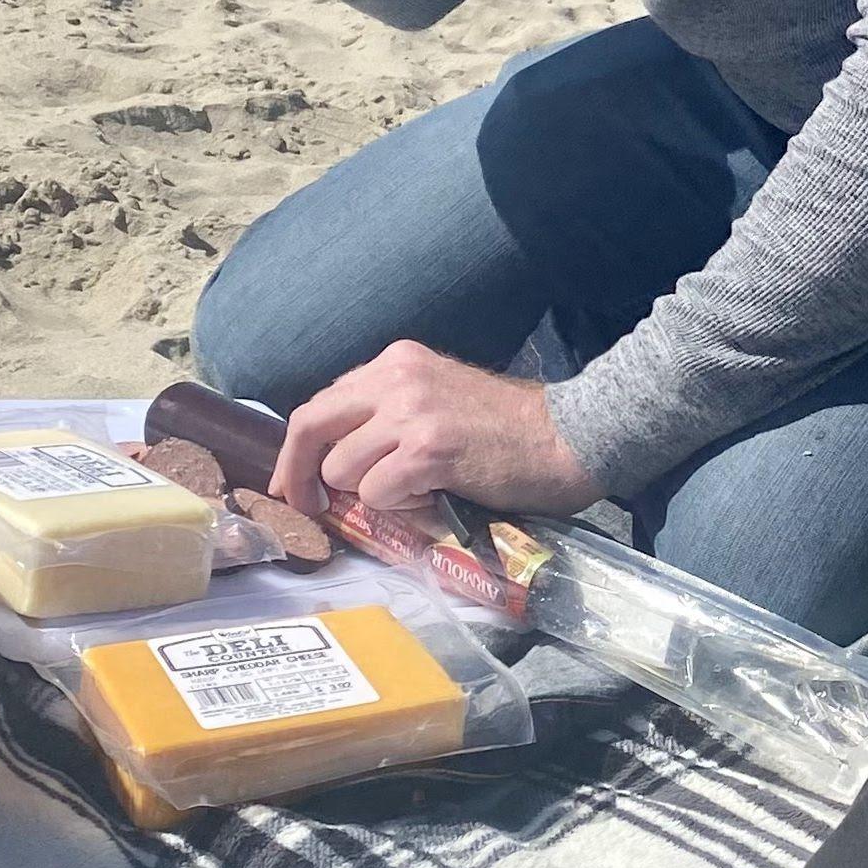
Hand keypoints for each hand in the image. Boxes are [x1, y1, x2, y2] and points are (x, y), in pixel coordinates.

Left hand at [270, 342, 595, 518]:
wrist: (572, 435)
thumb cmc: (511, 428)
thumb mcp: (439, 398)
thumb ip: (389, 414)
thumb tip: (335, 460)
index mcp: (397, 361)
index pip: (322, 402)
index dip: (299, 449)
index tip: (295, 483)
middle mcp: (397, 377)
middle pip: (312, 426)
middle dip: (298, 474)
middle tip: (306, 507)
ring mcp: (412, 413)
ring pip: (342, 469)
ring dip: (370, 494)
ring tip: (416, 492)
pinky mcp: (429, 451)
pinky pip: (377, 493)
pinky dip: (399, 507)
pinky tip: (436, 497)